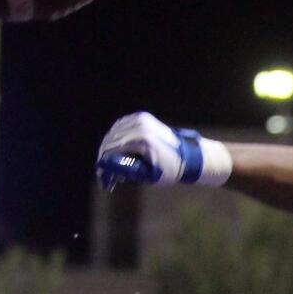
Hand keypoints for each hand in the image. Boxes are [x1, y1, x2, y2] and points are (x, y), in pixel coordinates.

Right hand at [95, 111, 230, 188]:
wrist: (189, 156)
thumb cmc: (170, 170)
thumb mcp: (148, 176)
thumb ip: (127, 170)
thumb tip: (106, 168)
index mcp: (141, 141)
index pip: (110, 150)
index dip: (103, 165)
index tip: (103, 176)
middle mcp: (139, 126)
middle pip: (109, 140)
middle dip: (105, 157)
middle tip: (106, 173)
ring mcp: (141, 119)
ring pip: (113, 132)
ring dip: (110, 147)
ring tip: (114, 163)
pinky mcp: (142, 116)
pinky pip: (121, 126)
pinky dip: (117, 137)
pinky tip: (120, 149)